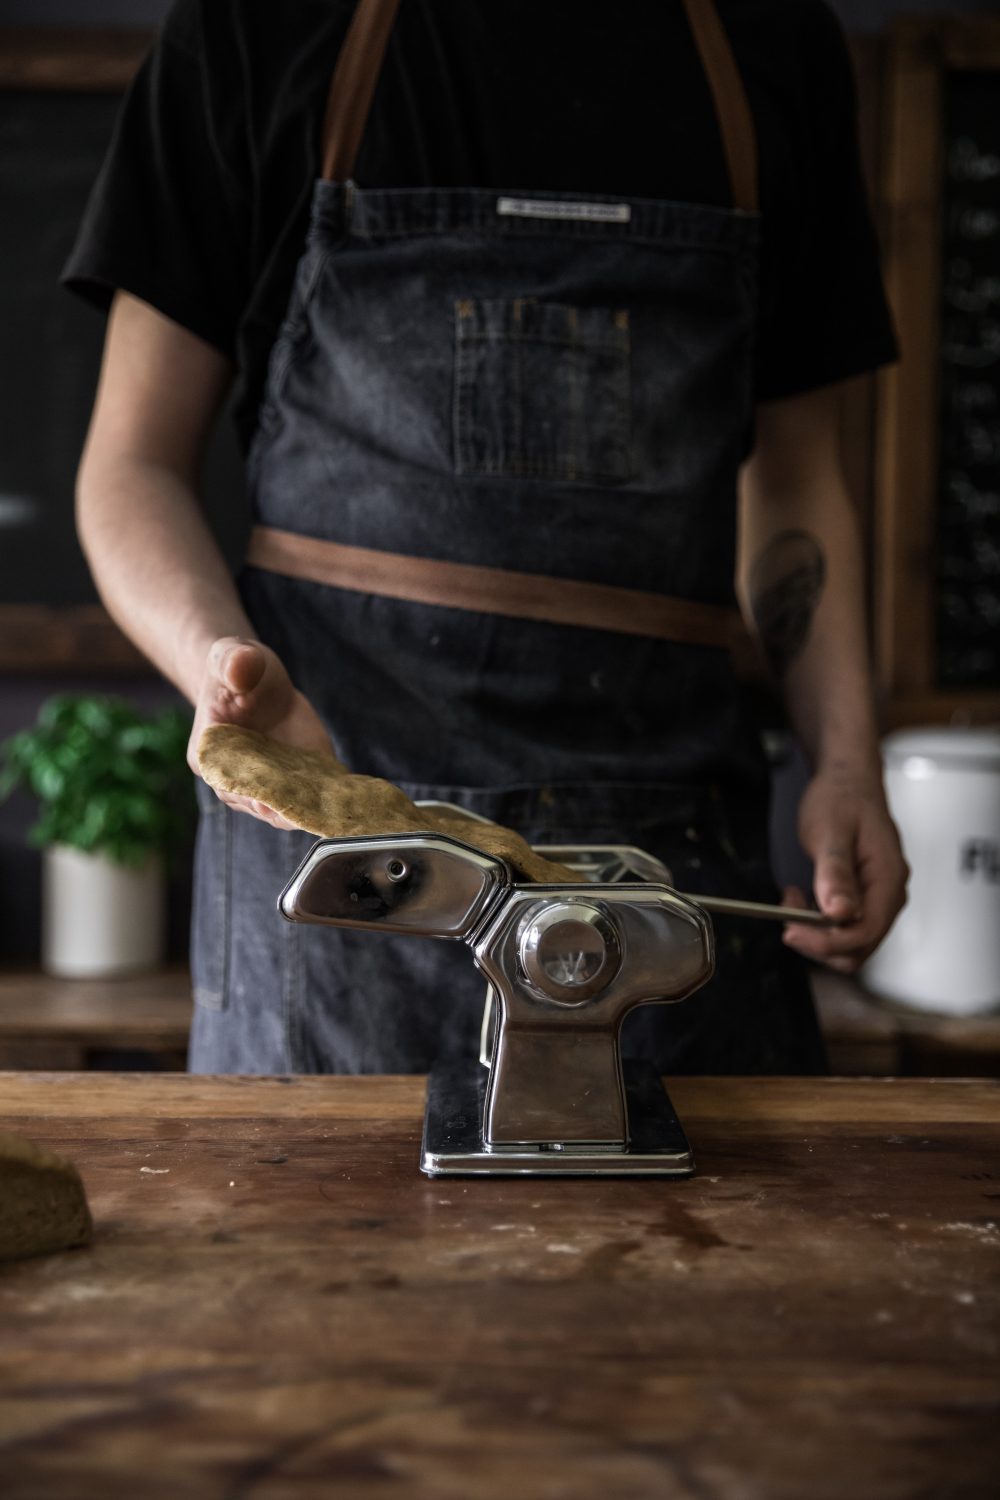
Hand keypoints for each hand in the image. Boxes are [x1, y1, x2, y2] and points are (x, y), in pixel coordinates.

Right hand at [188, 636, 332, 829]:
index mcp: (210, 752)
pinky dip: (322, 802)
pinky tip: (342, 802)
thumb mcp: (233, 656)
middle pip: (253, 800)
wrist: (257, 679)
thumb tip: (239, 666)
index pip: (223, 776)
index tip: (260, 799)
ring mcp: (264, 783)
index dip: (241, 790)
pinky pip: (306, 796)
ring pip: (281, 807)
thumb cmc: (237, 667)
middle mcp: (234, 777)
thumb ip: (234, 662)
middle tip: (298, 812)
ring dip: (301, 811)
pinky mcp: (293, 779)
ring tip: (322, 813)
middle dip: (275, 808)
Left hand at [781, 763, 908, 972]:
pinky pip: (844, 925)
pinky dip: (819, 922)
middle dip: (820, 942)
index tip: (792, 931)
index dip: (827, 941)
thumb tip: (840, 913)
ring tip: (792, 902)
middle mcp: (889, 894)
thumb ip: (835, 873)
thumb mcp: (831, 832)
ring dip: (817, 933)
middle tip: (788, 920)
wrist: (848, 780)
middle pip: (859, 946)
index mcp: (888, 880)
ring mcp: (878, 897)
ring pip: (850, 941)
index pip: (864, 933)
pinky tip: (801, 899)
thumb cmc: (842, 799)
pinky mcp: (863, 896)